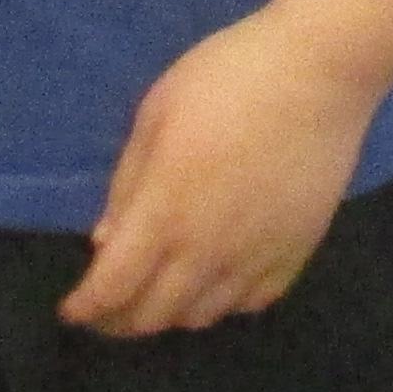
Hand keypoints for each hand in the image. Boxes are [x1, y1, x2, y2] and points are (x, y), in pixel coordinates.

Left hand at [63, 10, 380, 337]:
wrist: (321, 71)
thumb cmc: (227, 77)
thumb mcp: (156, 114)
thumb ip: (128, 183)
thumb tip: (106, 242)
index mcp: (164, 213)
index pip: (112, 286)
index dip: (85, 307)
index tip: (71, 311)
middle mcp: (207, 251)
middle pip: (153, 314)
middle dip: (119, 320)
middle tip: (107, 310)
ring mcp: (256, 257)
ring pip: (201, 317)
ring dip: (169, 315)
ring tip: (158, 297)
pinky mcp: (296, 251)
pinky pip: (251, 302)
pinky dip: (222, 305)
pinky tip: (215, 284)